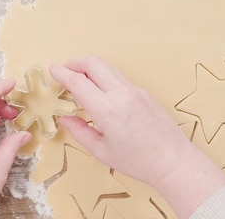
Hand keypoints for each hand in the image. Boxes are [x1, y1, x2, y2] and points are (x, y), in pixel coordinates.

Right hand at [49, 56, 224, 217]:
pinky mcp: (143, 92)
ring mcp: (135, 90)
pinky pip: (119, 77)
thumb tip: (66, 118)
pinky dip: (104, 77)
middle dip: (75, 63)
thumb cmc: (138, 161)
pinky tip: (100, 92)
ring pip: (107, 67)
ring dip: (90, 68)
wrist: (173, 160)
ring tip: (80, 81)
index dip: (62, 73)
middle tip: (64, 71)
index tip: (52, 69)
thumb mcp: (102, 151)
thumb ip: (80, 131)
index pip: (78, 81)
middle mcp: (121, 94)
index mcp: (107, 110)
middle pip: (93, 63)